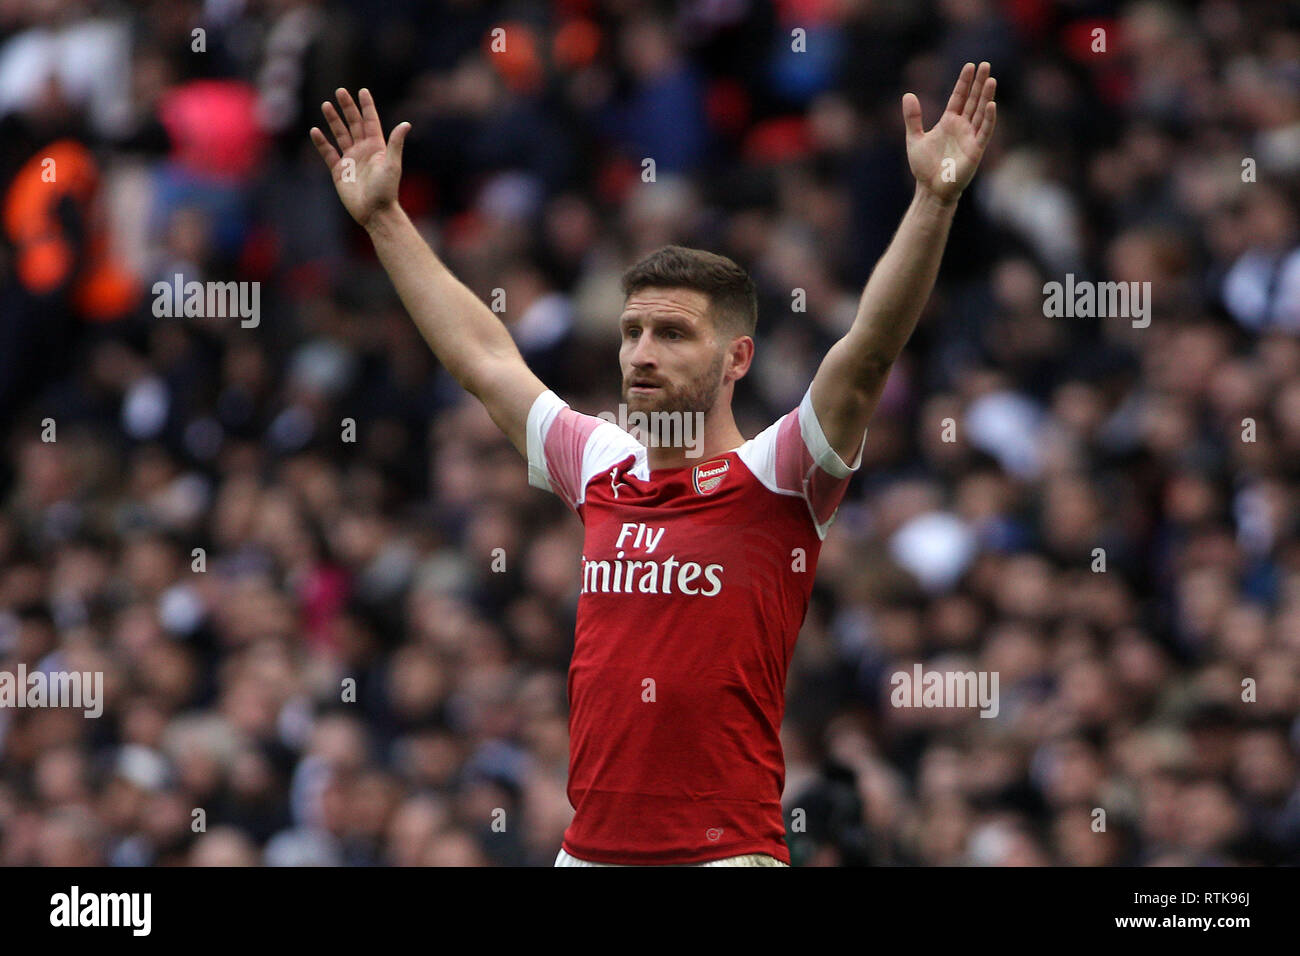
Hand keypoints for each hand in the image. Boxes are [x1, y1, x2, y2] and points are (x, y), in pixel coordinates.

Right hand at [310, 88, 410, 228]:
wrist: (375, 212)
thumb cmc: (387, 190)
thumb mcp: (392, 164)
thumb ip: (395, 143)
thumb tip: (406, 124)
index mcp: (377, 147)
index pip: (370, 121)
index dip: (366, 106)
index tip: (362, 91)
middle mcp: (363, 150)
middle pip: (354, 124)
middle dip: (347, 108)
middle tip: (340, 91)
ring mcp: (351, 159)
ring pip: (340, 135)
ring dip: (333, 120)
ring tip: (326, 105)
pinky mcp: (339, 171)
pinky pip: (328, 153)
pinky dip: (322, 143)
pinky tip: (315, 131)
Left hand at [902, 62, 996, 205]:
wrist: (931, 189)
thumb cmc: (924, 167)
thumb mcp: (914, 138)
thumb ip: (913, 117)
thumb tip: (908, 94)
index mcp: (948, 122)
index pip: (959, 97)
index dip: (964, 82)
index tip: (969, 66)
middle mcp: (962, 126)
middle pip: (972, 100)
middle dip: (979, 83)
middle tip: (986, 64)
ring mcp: (970, 137)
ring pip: (981, 112)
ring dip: (986, 97)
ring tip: (991, 79)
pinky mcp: (976, 150)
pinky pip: (984, 131)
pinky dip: (988, 119)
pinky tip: (991, 105)